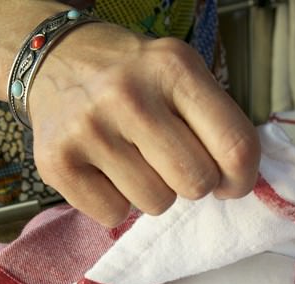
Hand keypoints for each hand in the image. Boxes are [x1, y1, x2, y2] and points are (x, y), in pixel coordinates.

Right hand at [28, 23, 259, 226]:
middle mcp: (128, 95)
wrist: (52, 58)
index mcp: (172, 68)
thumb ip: (215, 120)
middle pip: (196, 183)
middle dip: (194, 183)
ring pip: (156, 204)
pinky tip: (105, 170)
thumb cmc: (130, 75)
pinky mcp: (56, 162)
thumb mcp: (179, 72)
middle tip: (174, 164)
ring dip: (153, 192)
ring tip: (134, 159)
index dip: (242, 178)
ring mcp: (88, 129)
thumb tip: (236, 181)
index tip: (231, 182)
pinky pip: (114, 215)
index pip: (235, 146)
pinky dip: (115, 202)